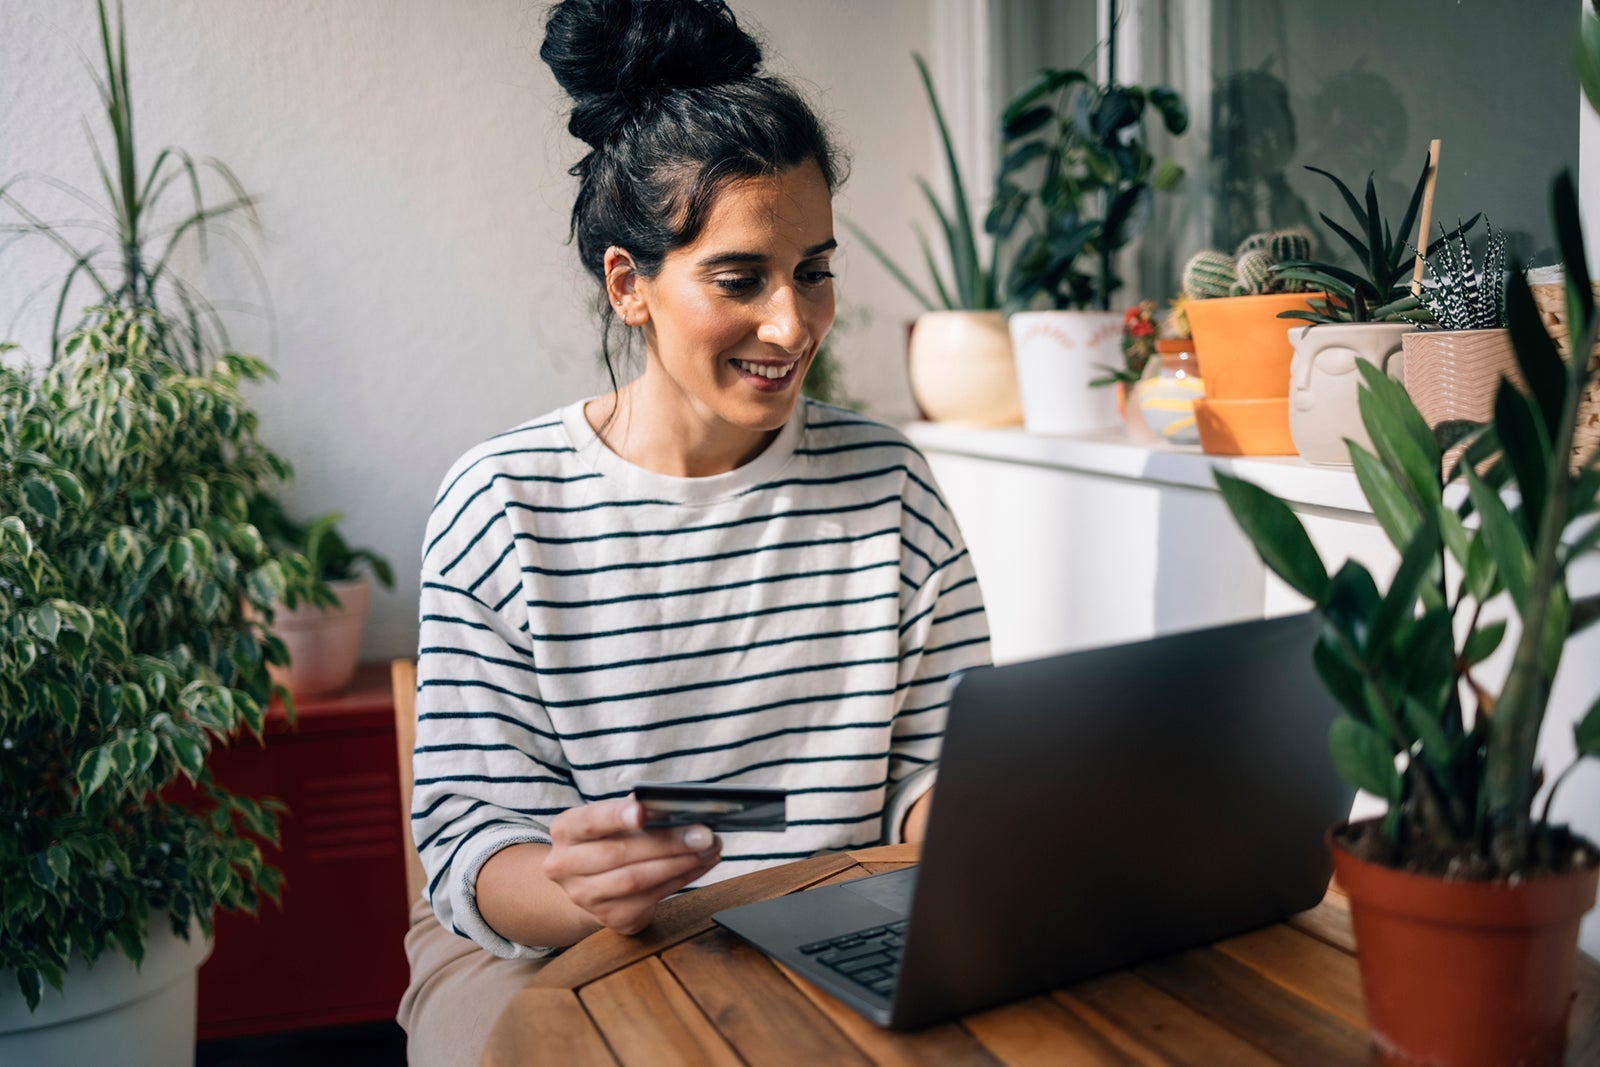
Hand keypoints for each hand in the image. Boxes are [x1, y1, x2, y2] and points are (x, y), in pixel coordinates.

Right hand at [542, 797, 720, 935]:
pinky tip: (700, 865)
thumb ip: (636, 810)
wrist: (591, 882)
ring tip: (709, 849)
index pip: (590, 821)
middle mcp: (566, 866)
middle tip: (704, 834)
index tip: (643, 811)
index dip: (615, 816)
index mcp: (566, 831)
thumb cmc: (610, 839)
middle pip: (619, 854)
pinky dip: (682, 879)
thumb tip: (673, 807)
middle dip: (667, 843)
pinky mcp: (611, 918)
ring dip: (680, 864)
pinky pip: (651, 899)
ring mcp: (586, 897)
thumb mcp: (612, 819)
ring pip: (637, 880)